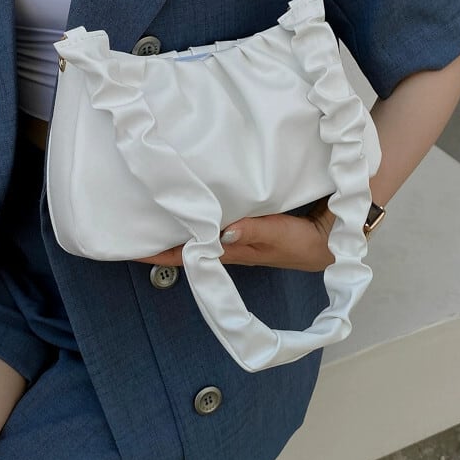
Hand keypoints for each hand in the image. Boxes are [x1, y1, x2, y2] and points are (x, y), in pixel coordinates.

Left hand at [137, 198, 336, 272]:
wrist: (330, 242)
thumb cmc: (302, 242)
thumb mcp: (278, 234)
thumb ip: (251, 231)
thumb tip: (218, 232)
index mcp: (231, 253)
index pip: (186, 256)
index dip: (158, 254)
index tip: (129, 250)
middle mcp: (228, 246)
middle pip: (186, 246)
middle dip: (159, 238)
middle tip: (131, 223)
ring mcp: (236, 238)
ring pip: (198, 234)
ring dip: (177, 227)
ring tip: (152, 211)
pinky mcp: (246, 227)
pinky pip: (215, 223)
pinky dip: (200, 216)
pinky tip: (194, 203)